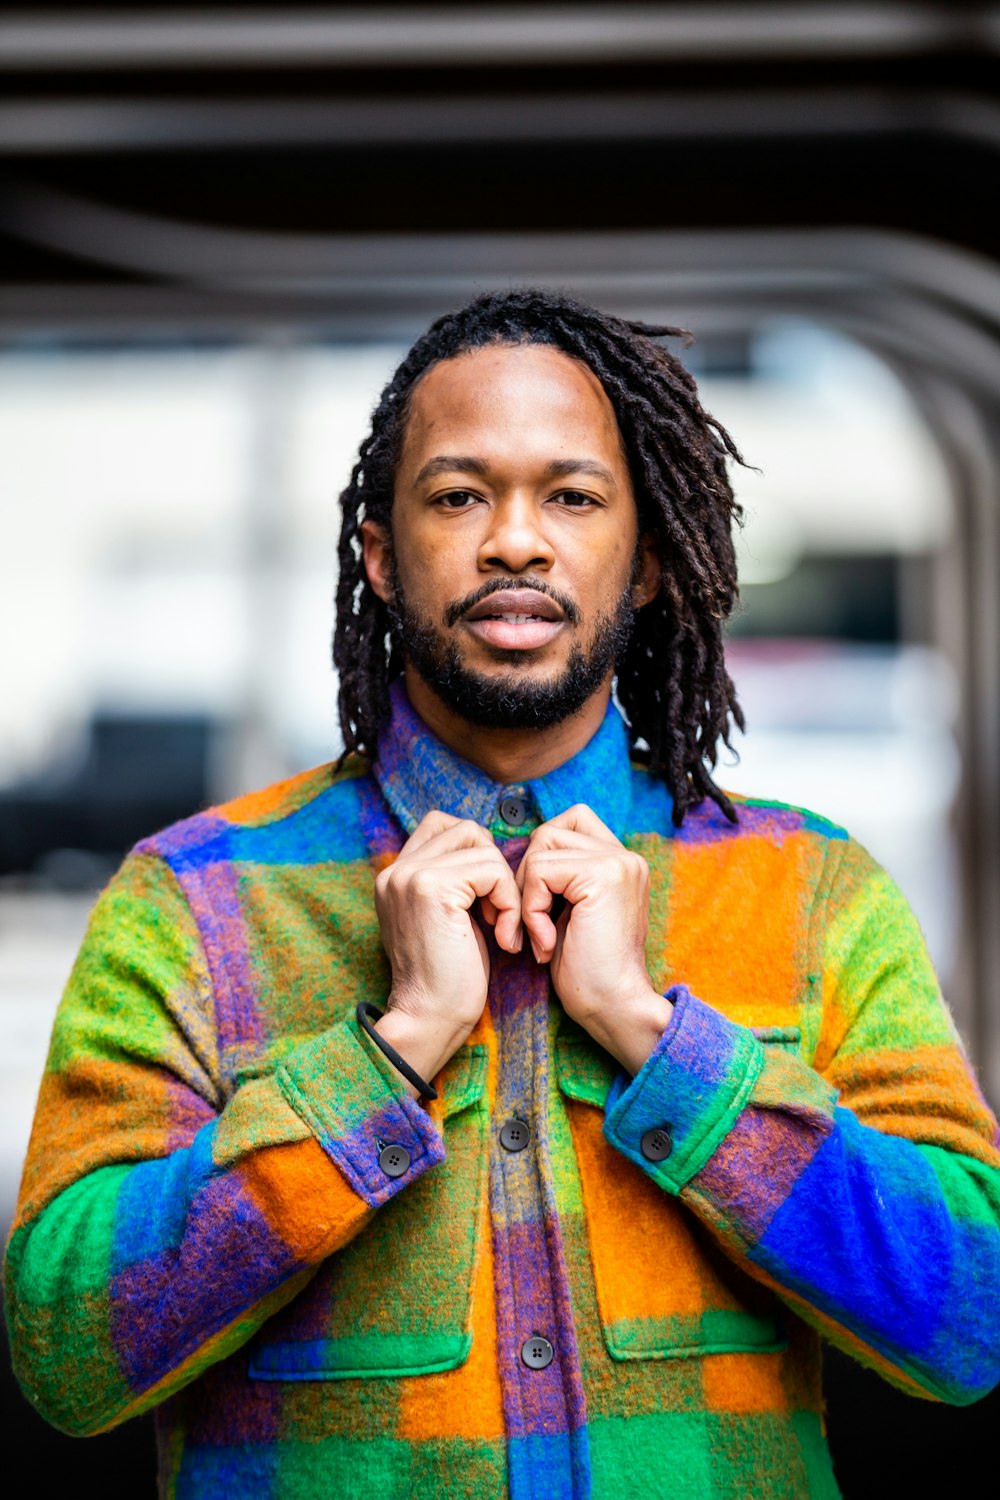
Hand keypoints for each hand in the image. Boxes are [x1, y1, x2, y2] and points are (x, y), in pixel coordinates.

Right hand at [372, 811, 521, 1091]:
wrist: (430, 1018)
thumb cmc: (447, 978)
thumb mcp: (444, 919)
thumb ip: (452, 882)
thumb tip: (488, 850)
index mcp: (394, 875)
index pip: (442, 826)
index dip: (477, 854)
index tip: (486, 900)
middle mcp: (396, 870)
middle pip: (466, 830)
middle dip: (494, 867)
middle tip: (498, 913)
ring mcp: (410, 876)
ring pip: (483, 847)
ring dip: (505, 887)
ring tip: (501, 927)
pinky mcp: (432, 888)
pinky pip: (492, 871)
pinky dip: (508, 902)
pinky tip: (503, 937)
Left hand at [517, 804, 671, 1073]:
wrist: (612, 1007)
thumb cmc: (586, 970)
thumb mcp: (568, 912)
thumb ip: (557, 876)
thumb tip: (514, 849)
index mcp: (620, 861)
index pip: (566, 824)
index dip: (539, 859)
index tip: (534, 906)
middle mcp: (625, 855)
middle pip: (549, 832)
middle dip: (527, 877)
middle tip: (532, 925)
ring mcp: (618, 861)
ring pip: (540, 849)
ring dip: (527, 895)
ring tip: (540, 934)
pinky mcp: (603, 875)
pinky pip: (540, 871)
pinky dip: (531, 908)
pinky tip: (546, 942)